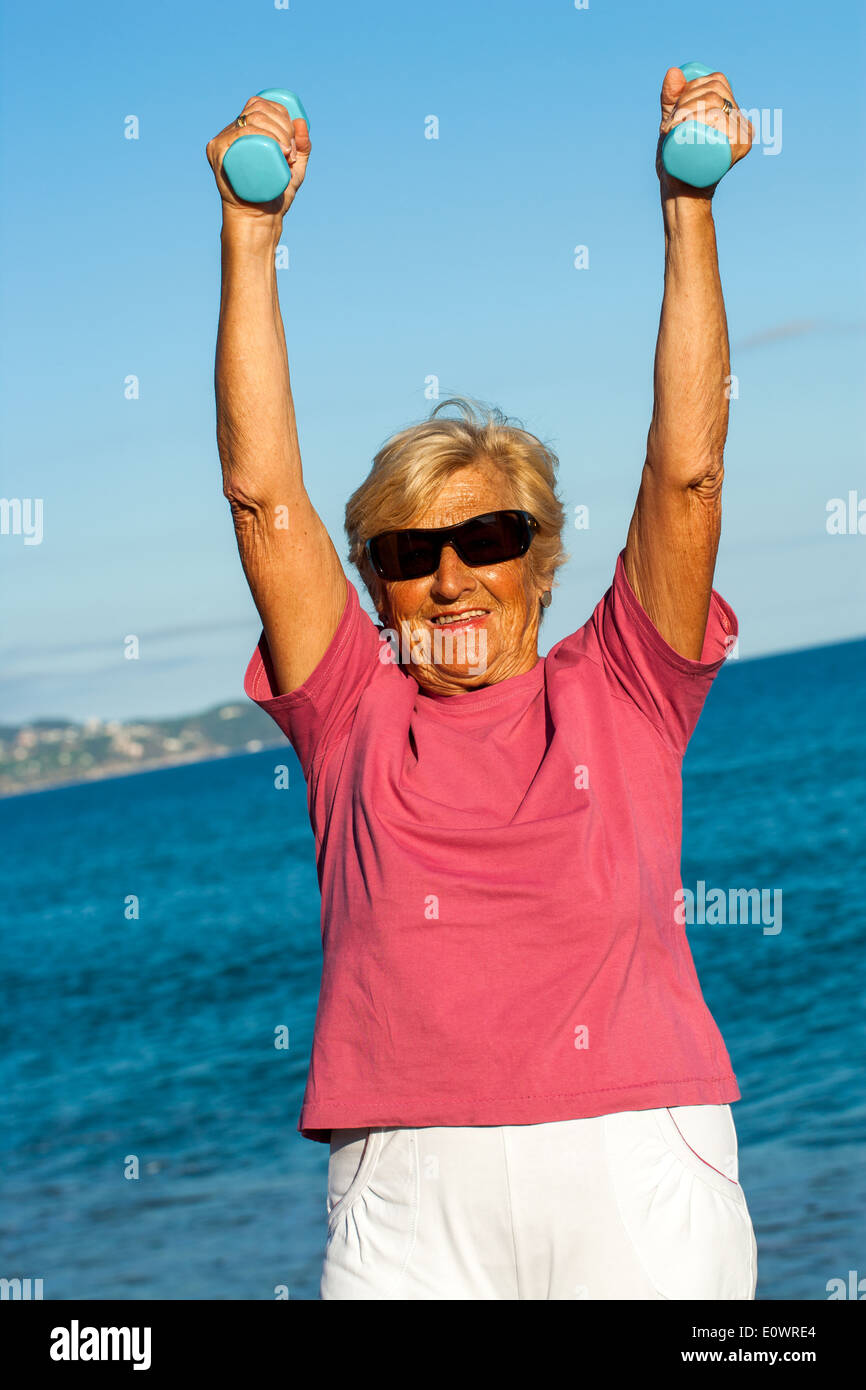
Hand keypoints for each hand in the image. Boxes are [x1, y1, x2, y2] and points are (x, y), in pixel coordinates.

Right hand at [206, 95, 311, 226]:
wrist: (259, 219)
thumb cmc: (275, 196)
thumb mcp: (295, 170)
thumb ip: (303, 149)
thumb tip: (301, 122)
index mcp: (245, 130)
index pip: (263, 106)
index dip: (283, 115)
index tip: (294, 144)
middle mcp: (232, 131)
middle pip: (258, 109)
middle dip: (283, 125)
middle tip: (292, 153)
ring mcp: (223, 141)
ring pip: (251, 120)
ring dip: (275, 130)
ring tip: (287, 154)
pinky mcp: (217, 152)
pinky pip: (237, 134)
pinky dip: (258, 134)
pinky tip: (273, 145)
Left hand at [656, 67, 752, 198]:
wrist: (681, 195)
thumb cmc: (678, 163)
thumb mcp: (672, 126)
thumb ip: (671, 100)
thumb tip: (673, 71)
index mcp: (730, 111)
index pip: (717, 82)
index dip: (691, 88)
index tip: (672, 112)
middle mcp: (741, 121)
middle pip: (715, 93)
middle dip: (685, 102)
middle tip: (666, 127)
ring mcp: (743, 134)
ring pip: (716, 106)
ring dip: (688, 111)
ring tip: (669, 131)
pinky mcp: (740, 148)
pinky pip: (724, 125)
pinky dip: (703, 120)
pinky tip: (689, 125)